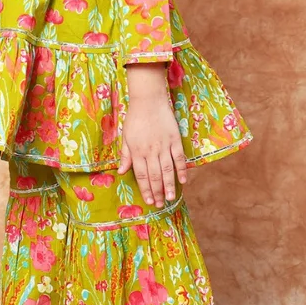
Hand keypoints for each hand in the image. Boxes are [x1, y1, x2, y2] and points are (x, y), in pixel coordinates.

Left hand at [118, 62, 187, 207]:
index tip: (148, 201)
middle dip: (156, 192)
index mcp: (137, 151)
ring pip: (167, 170)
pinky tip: (183, 181)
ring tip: (170, 198)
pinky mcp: (174, 139)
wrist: (148, 100)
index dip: (145, 189)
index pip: (141, 175)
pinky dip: (182, 169)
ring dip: (169, 185)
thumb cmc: (135, 118)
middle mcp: (150, 151)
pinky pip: (179, 158)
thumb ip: (125, 155)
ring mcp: (163, 145)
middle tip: (159, 204)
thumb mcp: (125, 136)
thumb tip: (121, 171)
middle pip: (154, 175)